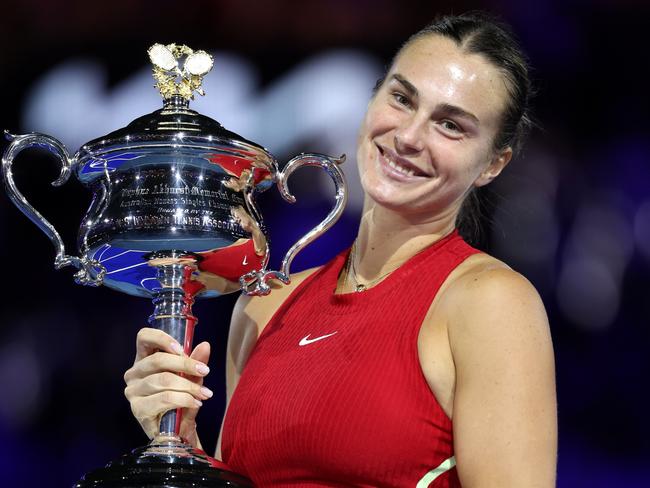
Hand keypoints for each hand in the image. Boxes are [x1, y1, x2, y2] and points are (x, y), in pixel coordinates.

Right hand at [123, 328, 212, 447]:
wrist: (178, 431)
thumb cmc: (181, 399)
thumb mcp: (191, 377)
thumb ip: (196, 362)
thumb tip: (205, 346)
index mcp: (144, 359)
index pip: (144, 337)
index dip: (162, 338)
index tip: (182, 349)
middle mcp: (134, 374)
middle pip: (157, 360)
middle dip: (186, 364)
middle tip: (205, 371)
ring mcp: (133, 392)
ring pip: (163, 380)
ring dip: (189, 386)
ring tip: (204, 393)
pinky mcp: (138, 410)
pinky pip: (164, 399)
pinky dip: (184, 399)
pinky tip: (195, 403)